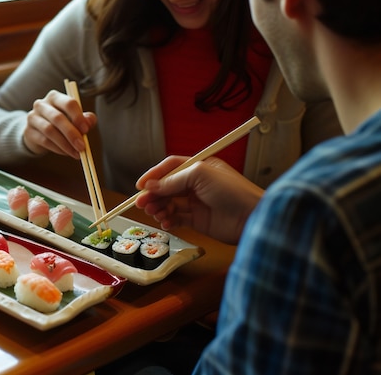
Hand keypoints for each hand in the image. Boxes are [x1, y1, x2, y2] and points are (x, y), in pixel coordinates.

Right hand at [23, 90, 96, 158]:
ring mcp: (33, 117)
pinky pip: (44, 141)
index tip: (86, 130)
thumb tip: (89, 122)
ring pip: (50, 131)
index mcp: (55, 97)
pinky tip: (66, 153)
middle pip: (58, 118)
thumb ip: (85, 119)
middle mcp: (42, 104)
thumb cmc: (61, 123)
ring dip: (65, 144)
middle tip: (82, 146)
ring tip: (76, 153)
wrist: (39, 132)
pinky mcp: (28, 132)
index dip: (78, 117)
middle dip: (72, 134)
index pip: (68, 103)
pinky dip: (58, 148)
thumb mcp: (75, 119)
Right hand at [135, 156, 263, 244]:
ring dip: (159, 208)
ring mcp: (197, 203)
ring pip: (169, 204)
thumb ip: (174, 180)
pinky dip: (168, 221)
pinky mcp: (198, 221)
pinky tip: (166, 223)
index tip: (140, 186)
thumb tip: (151, 186)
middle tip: (141, 204)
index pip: (171, 168)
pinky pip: (177, 219)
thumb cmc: (232, 191)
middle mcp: (196, 185)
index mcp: (199, 168)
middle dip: (153, 195)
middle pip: (167, 187)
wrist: (252, 217)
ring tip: (155, 213)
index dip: (154, 175)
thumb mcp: (201, 175)